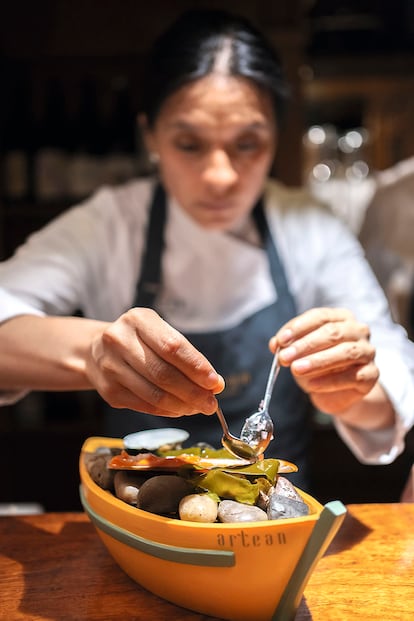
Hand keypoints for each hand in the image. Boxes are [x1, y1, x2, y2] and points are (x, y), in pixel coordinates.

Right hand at [85, 307, 224, 416]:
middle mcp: (119, 340)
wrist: (95, 350)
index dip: (196, 367)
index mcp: (137, 319)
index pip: (172, 347)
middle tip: (211, 403)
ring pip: (154, 394)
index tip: (215, 383)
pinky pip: (144, 406)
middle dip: (193, 392)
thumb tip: (214, 384)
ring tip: (198, 408)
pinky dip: (167, 411)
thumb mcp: (159, 333)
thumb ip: (185, 355)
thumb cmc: (138, 341)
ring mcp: (110, 366)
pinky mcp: (108, 391)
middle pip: (163, 373)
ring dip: (182, 405)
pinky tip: (180, 409)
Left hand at [270, 307, 378, 415]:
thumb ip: (288, 346)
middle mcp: (358, 330)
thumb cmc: (317, 365)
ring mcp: (368, 352)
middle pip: (333, 333)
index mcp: (340, 317)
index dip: (299, 327)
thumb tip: (276, 344)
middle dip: (305, 345)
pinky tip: (311, 385)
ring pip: (345, 352)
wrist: (336, 392)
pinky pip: (352, 376)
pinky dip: (330, 381)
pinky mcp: (371, 374)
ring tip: (296, 370)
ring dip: (317, 361)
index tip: (281, 340)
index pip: (320, 316)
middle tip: (284, 357)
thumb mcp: (299, 353)